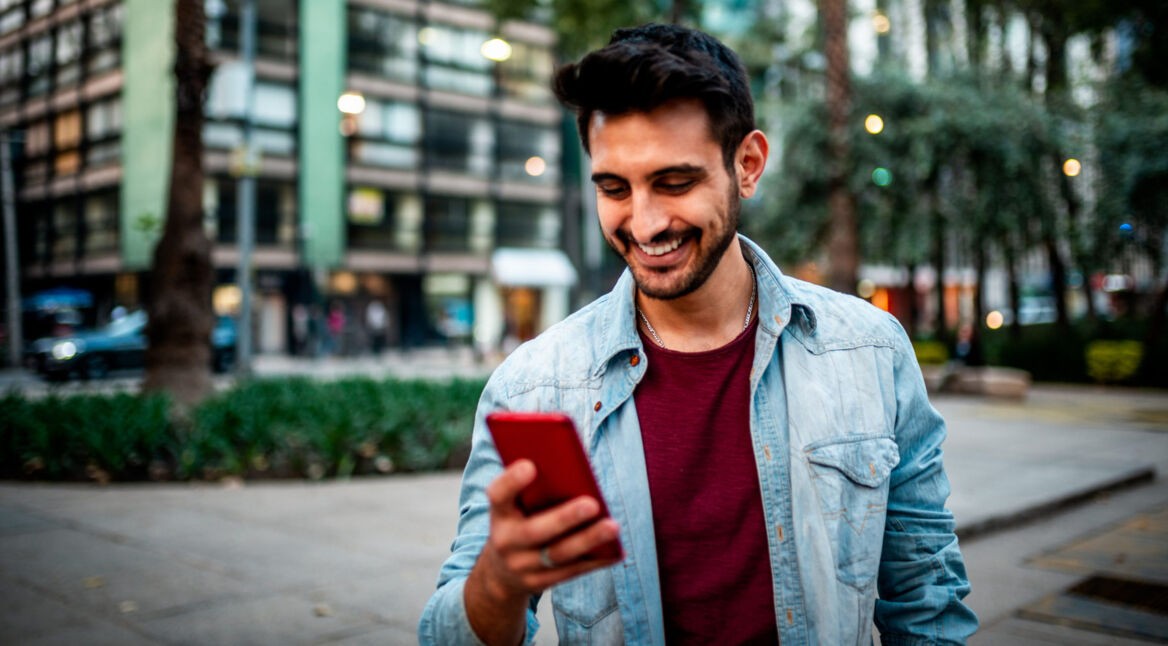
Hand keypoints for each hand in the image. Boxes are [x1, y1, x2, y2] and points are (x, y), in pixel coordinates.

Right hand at [465, 460, 621, 644]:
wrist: (500, 573)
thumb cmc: (518, 524)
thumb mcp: (514, 507)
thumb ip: (533, 489)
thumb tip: (573, 468)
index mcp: (500, 514)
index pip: (498, 495)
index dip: (511, 481)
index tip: (530, 465)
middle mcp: (506, 542)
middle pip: (534, 531)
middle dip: (565, 518)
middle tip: (592, 504)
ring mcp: (522, 566)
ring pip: (558, 554)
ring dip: (588, 540)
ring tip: (612, 527)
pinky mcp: (540, 583)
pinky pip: (572, 571)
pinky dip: (596, 560)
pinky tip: (616, 550)